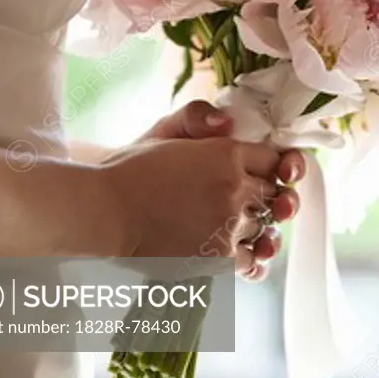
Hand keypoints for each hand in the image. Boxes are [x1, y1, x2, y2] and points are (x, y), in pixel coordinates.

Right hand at [105, 101, 305, 278]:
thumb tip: (228, 123)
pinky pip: (252, 259)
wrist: (105, 212)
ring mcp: (228, 224)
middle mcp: (234, 188)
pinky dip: (247, 257)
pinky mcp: (218, 257)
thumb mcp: (165, 132)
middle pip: (273, 195)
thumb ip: (198, 117)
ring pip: (264, 227)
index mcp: (226, 153)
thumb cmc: (130, 171)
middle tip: (242, 202)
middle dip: (262, 198)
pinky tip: (231, 251)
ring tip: (229, 226)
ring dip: (253, 227)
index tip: (254, 174)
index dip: (266, 167)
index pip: (273, 160)